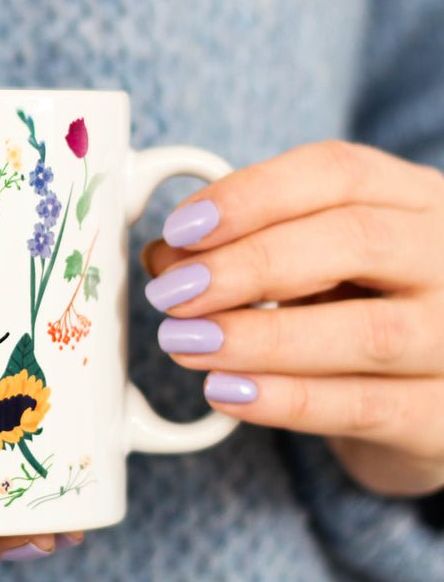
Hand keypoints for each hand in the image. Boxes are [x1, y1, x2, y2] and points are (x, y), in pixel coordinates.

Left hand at [141, 140, 443, 497]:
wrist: (422, 403)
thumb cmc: (356, 314)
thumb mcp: (307, 270)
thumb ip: (238, 254)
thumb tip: (165, 258)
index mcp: (414, 201)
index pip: (340, 173)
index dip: (253, 195)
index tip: (181, 228)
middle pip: (358, 240)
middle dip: (251, 264)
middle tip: (173, 292)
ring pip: (368, 333)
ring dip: (261, 338)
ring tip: (186, 343)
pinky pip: (367, 408)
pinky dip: (289, 401)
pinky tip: (228, 392)